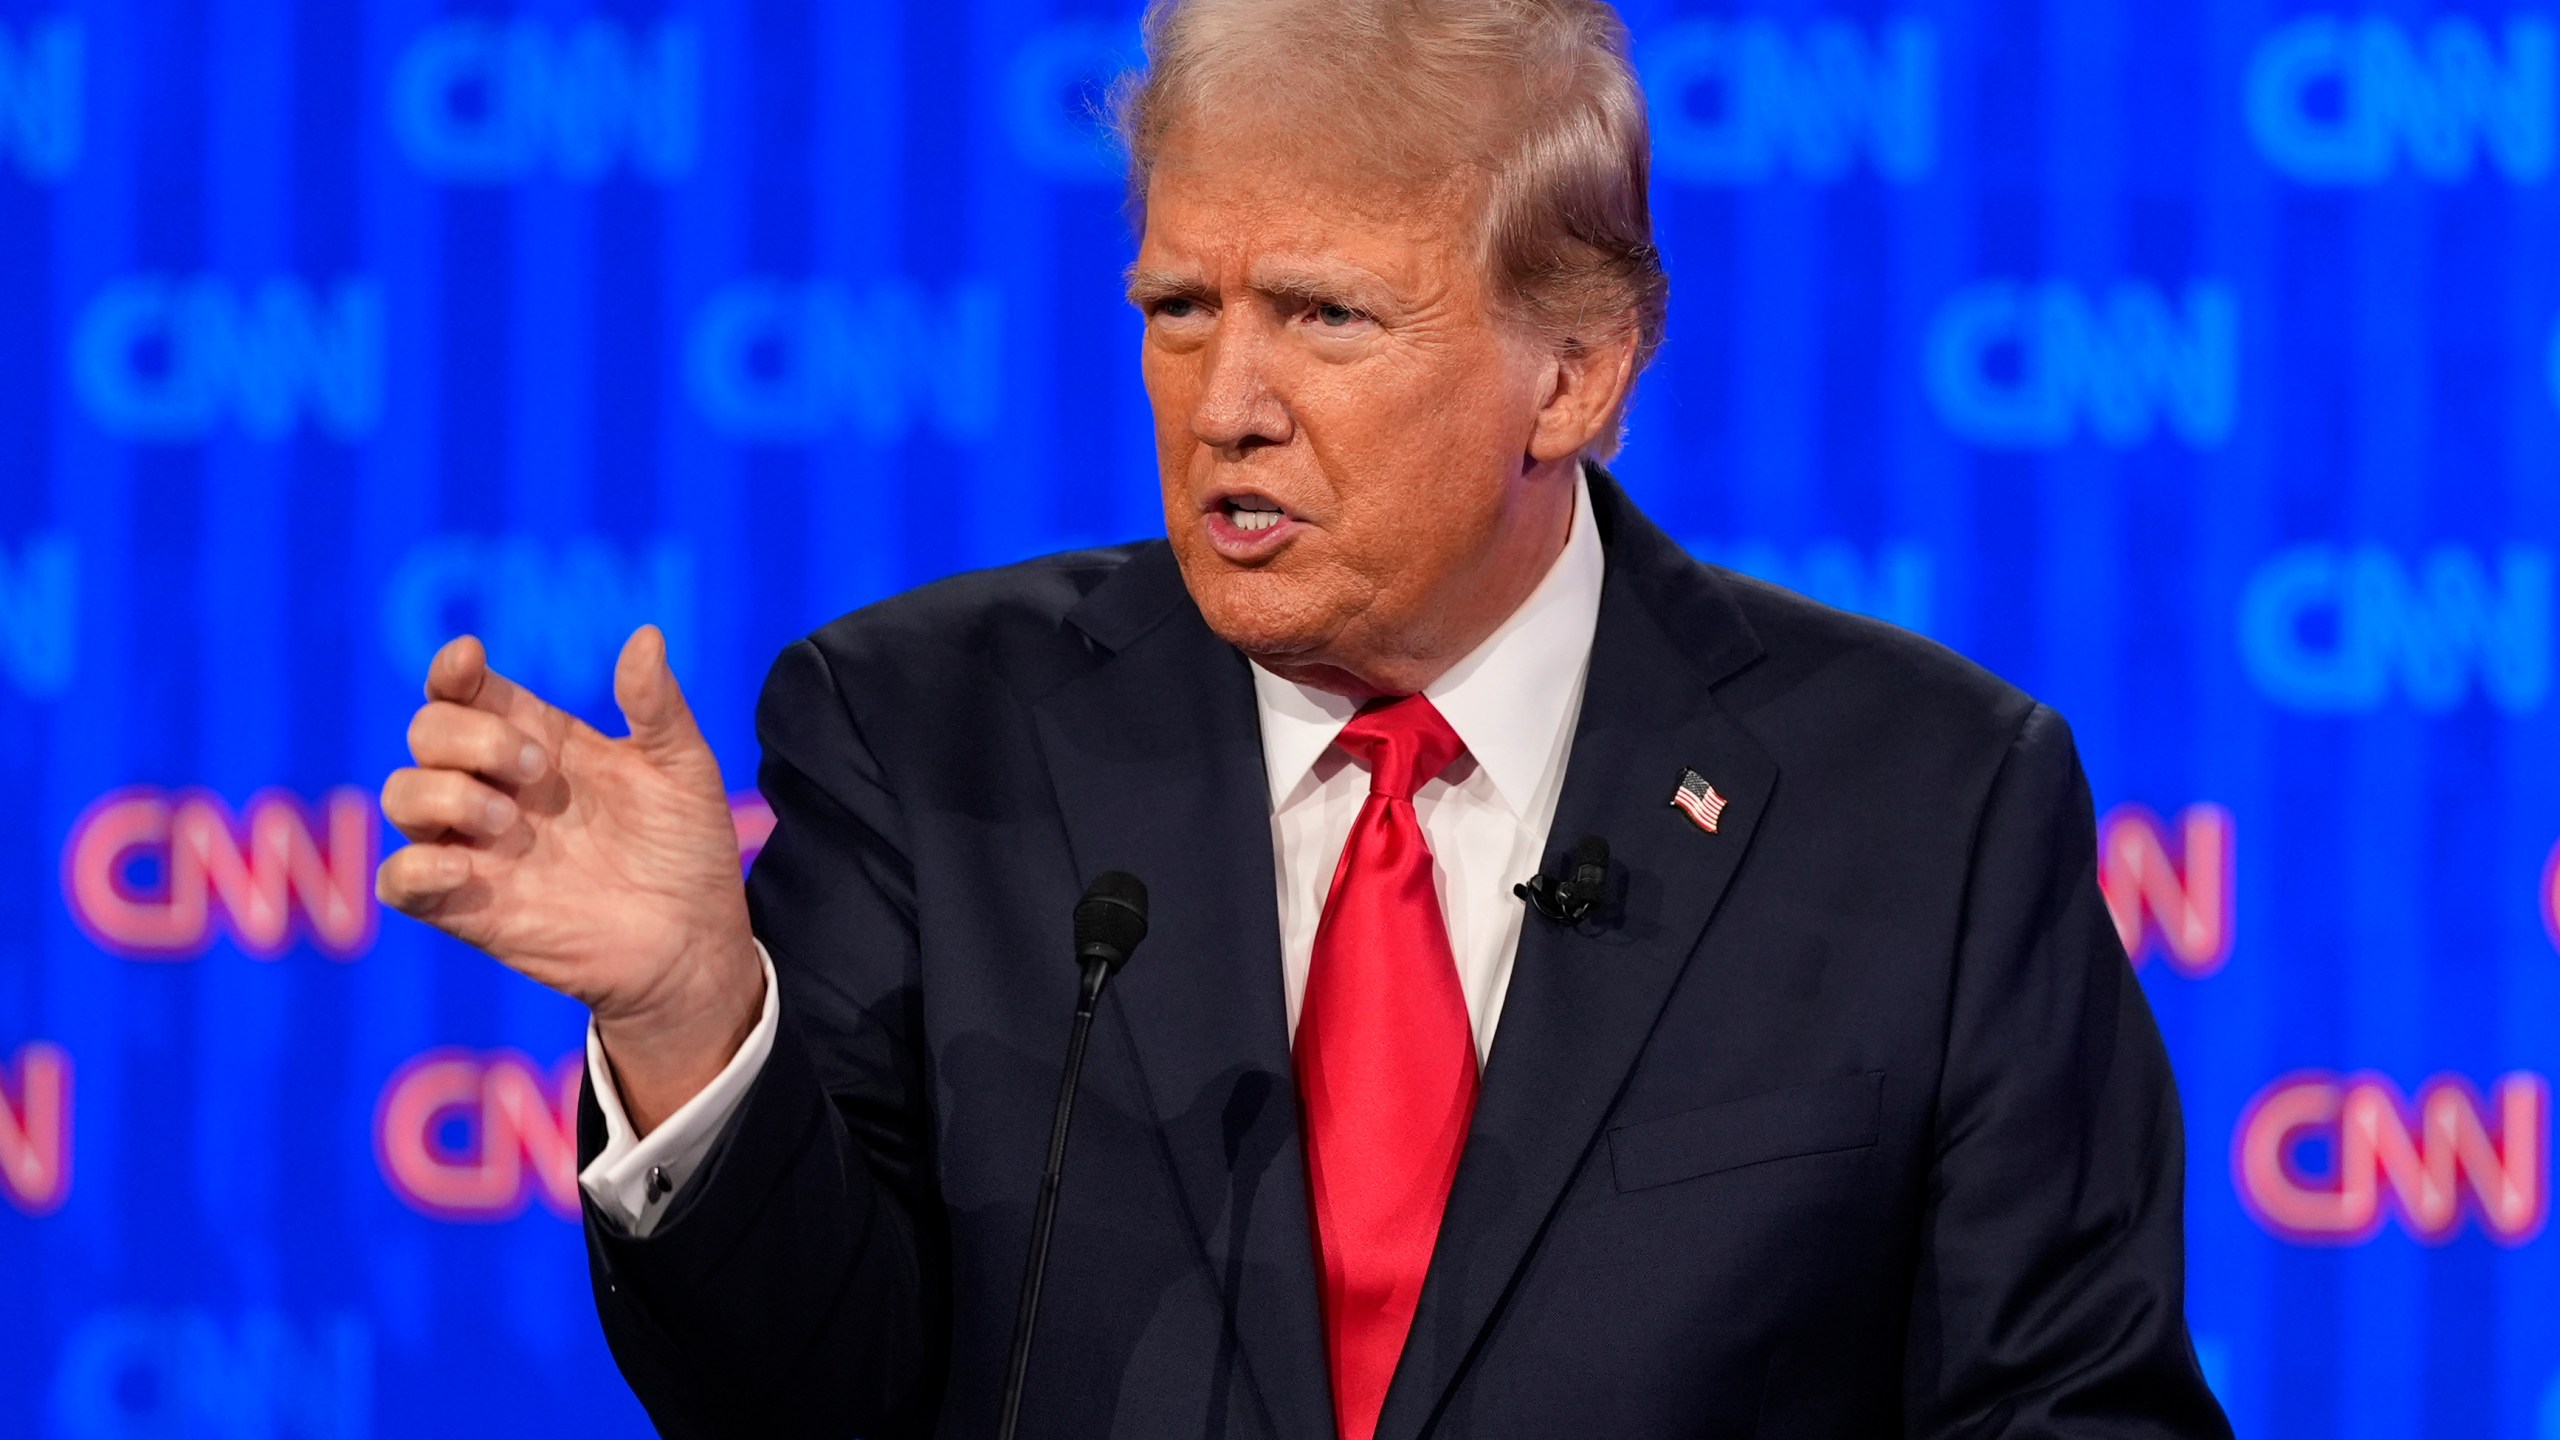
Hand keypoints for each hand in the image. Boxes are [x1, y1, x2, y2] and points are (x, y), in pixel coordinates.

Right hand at [376, 626, 762, 1133]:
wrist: (693, 942)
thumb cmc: (687, 850)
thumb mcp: (683, 769)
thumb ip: (657, 706)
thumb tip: (647, 635)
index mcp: (540, 741)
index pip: (465, 690)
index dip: (452, 669)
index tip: (469, 660)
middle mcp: (497, 787)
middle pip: (427, 732)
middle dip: (469, 738)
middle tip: (536, 772)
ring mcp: (476, 847)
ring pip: (399, 795)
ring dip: (442, 794)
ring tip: (507, 823)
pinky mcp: (467, 907)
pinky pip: (398, 881)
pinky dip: (414, 867)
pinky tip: (466, 869)